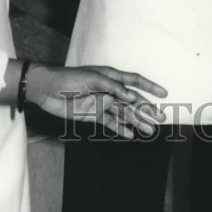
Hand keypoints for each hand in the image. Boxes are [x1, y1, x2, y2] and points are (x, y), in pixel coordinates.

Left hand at [25, 64, 166, 137]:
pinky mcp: (93, 115)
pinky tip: (130, 135)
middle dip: (147, 110)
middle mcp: (109, 90)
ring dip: (136, 122)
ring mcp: (102, 103)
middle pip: (132, 101)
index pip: (135, 81)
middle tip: (160, 119)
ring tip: (149, 131)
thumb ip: (113, 87)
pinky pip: (110, 123)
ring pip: (124, 114)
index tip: (164, 94)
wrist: (47, 90)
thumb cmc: (69, 78)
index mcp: (111, 77)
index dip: (150, 87)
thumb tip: (131, 97)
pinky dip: (120, 129)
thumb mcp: (92, 79)